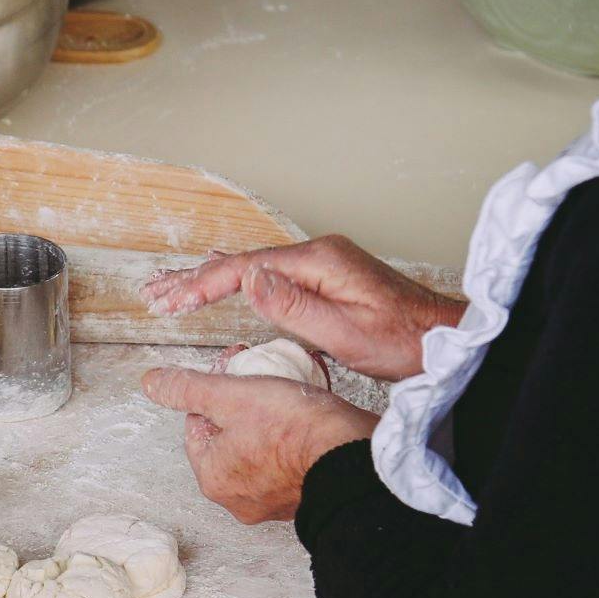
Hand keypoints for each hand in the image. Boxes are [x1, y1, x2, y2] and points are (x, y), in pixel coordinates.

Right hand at [141, 235, 464, 380]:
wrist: (443, 339)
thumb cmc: (403, 342)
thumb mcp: (346, 333)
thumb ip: (295, 306)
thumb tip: (250, 281)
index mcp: (318, 262)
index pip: (247, 269)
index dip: (204, 285)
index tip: (173, 302)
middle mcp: (318, 255)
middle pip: (244, 262)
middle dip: (196, 278)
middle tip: (155, 291)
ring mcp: (323, 265)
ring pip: (254, 267)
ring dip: (211, 279)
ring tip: (173, 287)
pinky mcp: (327, 279)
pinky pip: (271, 275)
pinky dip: (238, 280)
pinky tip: (224, 280)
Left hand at [141, 362, 377, 523]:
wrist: (352, 458)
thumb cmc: (295, 430)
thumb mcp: (231, 395)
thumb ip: (188, 389)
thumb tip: (153, 383)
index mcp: (212, 477)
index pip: (198, 423)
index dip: (215, 390)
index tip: (237, 371)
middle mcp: (237, 498)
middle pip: (228, 437)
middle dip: (242, 406)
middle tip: (263, 381)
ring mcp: (272, 502)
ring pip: (258, 449)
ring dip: (268, 422)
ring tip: (288, 398)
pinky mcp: (302, 497)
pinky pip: (287, 463)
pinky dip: (292, 442)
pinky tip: (306, 422)